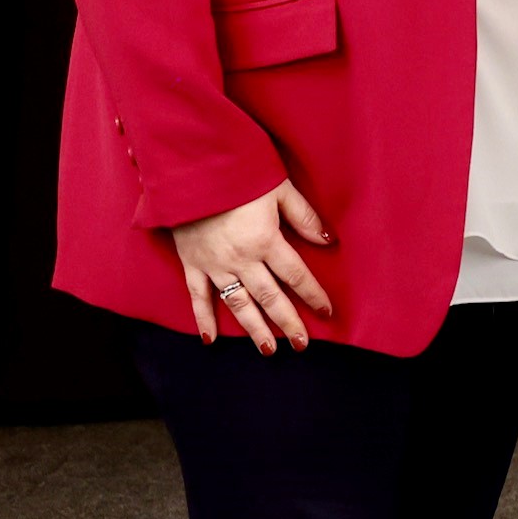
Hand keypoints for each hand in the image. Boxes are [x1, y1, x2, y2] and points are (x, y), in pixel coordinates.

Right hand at [170, 178, 336, 352]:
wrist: (190, 168)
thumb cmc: (239, 175)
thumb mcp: (279, 189)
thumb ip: (303, 216)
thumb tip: (326, 240)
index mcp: (266, 241)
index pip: (296, 275)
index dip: (313, 295)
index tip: (327, 312)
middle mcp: (241, 259)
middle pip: (270, 297)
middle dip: (288, 323)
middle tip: (301, 344)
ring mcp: (214, 265)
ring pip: (238, 304)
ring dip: (254, 329)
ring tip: (268, 350)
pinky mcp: (192, 264)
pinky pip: (198, 297)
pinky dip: (204, 319)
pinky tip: (210, 340)